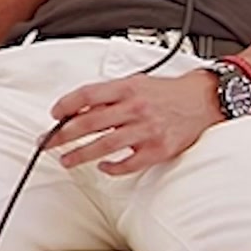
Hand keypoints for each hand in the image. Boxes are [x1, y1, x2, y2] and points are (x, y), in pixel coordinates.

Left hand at [42, 69, 223, 175]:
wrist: (202, 100)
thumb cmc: (166, 92)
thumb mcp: (136, 82)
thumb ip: (111, 95)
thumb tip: (80, 107)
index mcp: (127, 87)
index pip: (88, 94)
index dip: (67, 104)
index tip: (54, 115)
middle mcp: (135, 107)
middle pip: (90, 122)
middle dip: (63, 134)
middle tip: (47, 143)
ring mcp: (146, 130)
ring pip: (105, 145)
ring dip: (81, 154)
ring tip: (66, 160)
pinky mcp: (158, 150)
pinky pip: (129, 163)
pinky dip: (113, 167)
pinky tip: (102, 167)